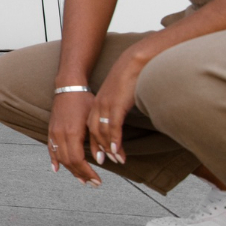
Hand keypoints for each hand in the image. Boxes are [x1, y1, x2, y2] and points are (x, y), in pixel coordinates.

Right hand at [46, 91, 101, 185]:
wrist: (68, 87)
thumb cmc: (84, 100)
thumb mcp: (94, 120)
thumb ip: (97, 140)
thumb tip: (104, 158)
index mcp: (72, 133)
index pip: (78, 160)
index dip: (87, 172)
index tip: (98, 180)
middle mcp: (60, 135)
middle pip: (68, 162)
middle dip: (81, 175)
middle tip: (93, 184)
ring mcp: (53, 133)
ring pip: (60, 158)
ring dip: (71, 171)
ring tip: (81, 179)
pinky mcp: (51, 130)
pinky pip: (51, 150)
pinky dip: (54, 161)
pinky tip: (57, 169)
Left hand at [90, 50, 147, 166]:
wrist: (134, 62)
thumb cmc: (129, 79)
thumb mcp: (118, 97)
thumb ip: (117, 109)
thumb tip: (120, 120)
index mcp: (97, 105)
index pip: (91, 129)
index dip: (94, 144)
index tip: (98, 157)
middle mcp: (97, 107)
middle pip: (93, 134)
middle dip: (98, 150)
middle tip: (105, 162)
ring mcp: (105, 106)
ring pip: (103, 133)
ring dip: (109, 149)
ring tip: (116, 160)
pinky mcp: (116, 105)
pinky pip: (113, 126)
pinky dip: (114, 140)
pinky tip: (117, 151)